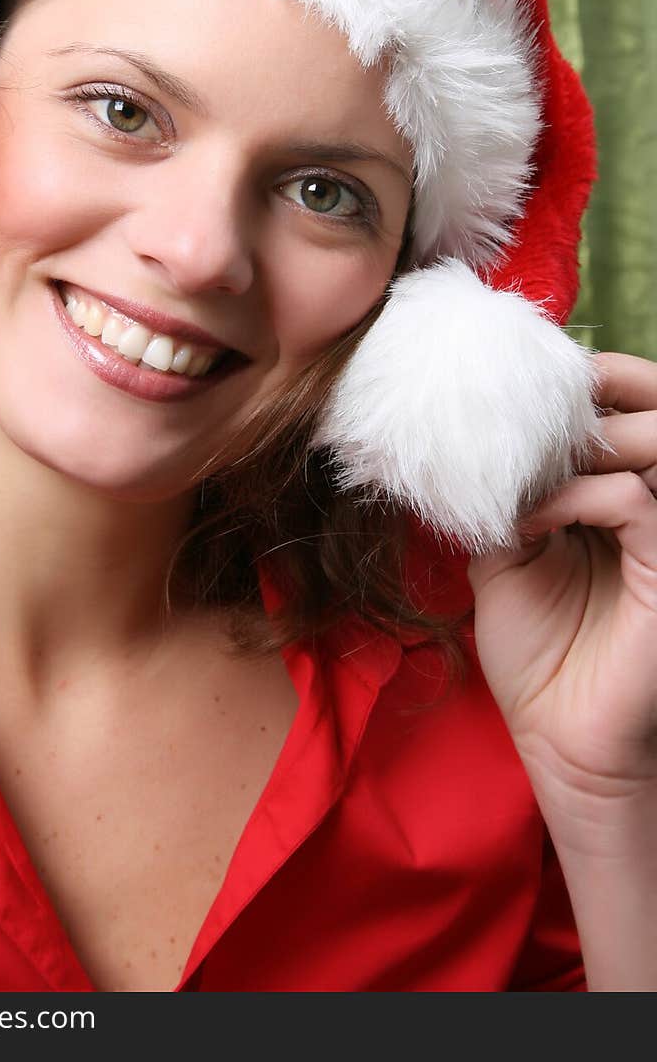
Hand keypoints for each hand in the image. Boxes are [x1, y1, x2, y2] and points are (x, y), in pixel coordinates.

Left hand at [467, 352, 656, 817]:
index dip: (592, 382)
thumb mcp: (507, 560)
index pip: (627, 415)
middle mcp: (654, 512)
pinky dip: (575, 496)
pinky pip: (633, 499)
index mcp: (623, 502)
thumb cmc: (539, 658)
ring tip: (530, 461)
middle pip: (654, 414)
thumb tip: (479, 440)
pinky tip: (530, 520)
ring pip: (654, 443)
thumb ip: (508, 499)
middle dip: (603, 387)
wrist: (559, 742)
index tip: (528, 376)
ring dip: (585, 437)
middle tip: (537, 399)